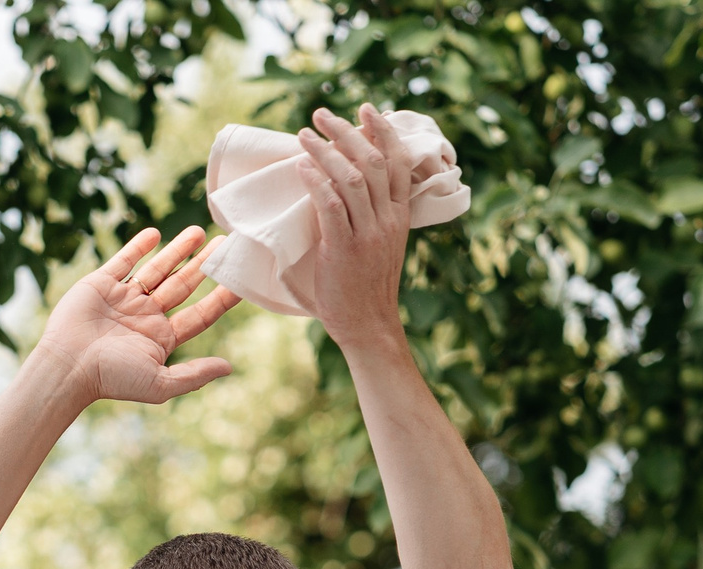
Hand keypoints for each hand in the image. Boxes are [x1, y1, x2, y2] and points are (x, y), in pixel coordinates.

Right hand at [32, 226, 240, 409]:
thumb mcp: (160, 383)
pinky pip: (124, 261)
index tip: (240, 281)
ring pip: (157, 269)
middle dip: (203, 266)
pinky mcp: (101, 284)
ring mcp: (123, 299)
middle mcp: (145, 317)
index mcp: (161, 339)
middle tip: (224, 245)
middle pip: (182, 286)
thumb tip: (228, 367)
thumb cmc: (113, 379)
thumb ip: (194, 375)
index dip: (221, 298)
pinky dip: (138, 247)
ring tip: (199, 232)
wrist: (68, 366)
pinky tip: (156, 234)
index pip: (200, 315)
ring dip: (177, 250)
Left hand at [289, 105, 418, 352]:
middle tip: (321, 114)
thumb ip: (373, 215)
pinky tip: (301, 167)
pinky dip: (316, 182)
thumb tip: (350, 185)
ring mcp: (368, 234)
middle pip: (372, 161)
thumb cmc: (368, 286)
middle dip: (347, 132)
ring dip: (325, 152)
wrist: (368, 325)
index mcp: (400, 216)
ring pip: (352, 178)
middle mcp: (388, 220)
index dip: (383, 132)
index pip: (398, 162)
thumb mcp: (381, 244)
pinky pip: (332, 206)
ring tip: (303, 134)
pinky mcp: (344, 249)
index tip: (366, 109)